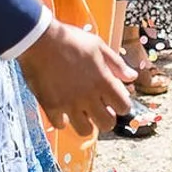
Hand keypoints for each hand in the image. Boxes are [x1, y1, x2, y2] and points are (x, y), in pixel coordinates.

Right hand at [17, 18, 135, 135]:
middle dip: (106, 118)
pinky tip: (63, 111)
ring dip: (86, 123)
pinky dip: (63, 121)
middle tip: (99, 109)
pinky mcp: (50, 106)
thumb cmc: (71, 40)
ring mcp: (69, 103)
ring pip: (85, 131)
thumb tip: (132, 77)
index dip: (121, 105)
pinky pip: (60, 125)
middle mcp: (88, 96)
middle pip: (107, 124)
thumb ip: (117, 64)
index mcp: (103, 81)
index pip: (124, 107)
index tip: (114, 100)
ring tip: (82, 113)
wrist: (39, 40)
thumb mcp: (99, 46)